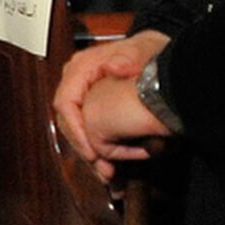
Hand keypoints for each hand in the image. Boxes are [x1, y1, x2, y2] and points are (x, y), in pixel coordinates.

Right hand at [53, 29, 169, 178]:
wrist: (159, 52)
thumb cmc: (148, 51)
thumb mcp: (142, 50)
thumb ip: (128, 57)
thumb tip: (114, 66)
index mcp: (81, 69)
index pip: (66, 104)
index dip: (77, 132)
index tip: (92, 152)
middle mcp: (77, 82)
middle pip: (69, 122)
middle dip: (84, 149)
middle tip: (103, 170)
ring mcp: (84, 95)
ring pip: (78, 129)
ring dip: (91, 154)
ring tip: (109, 174)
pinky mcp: (94, 106)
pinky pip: (90, 129)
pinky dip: (99, 149)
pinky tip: (111, 164)